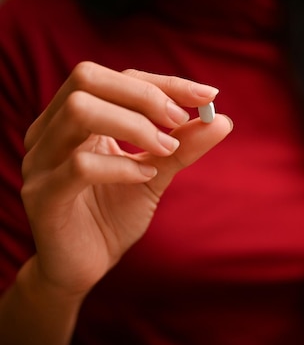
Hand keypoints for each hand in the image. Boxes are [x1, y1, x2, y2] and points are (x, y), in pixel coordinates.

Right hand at [20, 61, 232, 297]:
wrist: (85, 266)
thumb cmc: (114, 214)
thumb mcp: (155, 173)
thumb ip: (183, 145)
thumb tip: (221, 119)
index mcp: (73, 118)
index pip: (117, 78)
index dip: (164, 82)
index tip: (207, 96)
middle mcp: (49, 131)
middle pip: (87, 78)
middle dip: (145, 95)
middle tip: (180, 120)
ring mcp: (40, 161)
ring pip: (80, 111)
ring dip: (136, 125)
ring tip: (166, 149)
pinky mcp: (42, 197)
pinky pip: (80, 165)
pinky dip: (122, 165)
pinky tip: (145, 176)